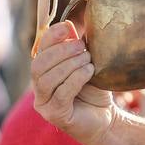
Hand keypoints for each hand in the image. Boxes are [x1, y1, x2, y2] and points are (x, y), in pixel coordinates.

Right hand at [31, 22, 115, 144]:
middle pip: (38, 65)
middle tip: (82, 47)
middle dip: (61, 51)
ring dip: (69, 65)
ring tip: (88, 60)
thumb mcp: (85, 65)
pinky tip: (89, 72)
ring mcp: (44, 104)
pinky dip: (76, 79)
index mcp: (43, 73)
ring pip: (47, 79)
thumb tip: (70, 25)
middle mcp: (38, 89)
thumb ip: (76, 49)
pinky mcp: (55, 116)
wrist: (106, 120)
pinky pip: (61, 94)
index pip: (39, 51)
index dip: (50, 37)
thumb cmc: (94, 92)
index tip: (67, 27)